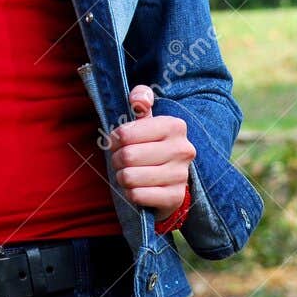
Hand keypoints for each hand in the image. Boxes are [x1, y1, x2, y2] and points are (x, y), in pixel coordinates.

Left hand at [107, 85, 192, 215]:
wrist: (171, 180)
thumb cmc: (152, 146)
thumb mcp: (147, 121)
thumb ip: (141, 100)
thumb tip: (139, 99)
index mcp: (174, 126)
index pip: (125, 133)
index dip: (114, 140)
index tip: (118, 143)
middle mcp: (182, 149)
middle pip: (127, 156)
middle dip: (116, 160)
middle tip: (120, 161)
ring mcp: (181, 175)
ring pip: (129, 177)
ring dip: (122, 177)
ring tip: (129, 174)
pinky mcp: (175, 197)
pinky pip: (137, 195)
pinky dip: (130, 193)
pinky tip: (137, 188)